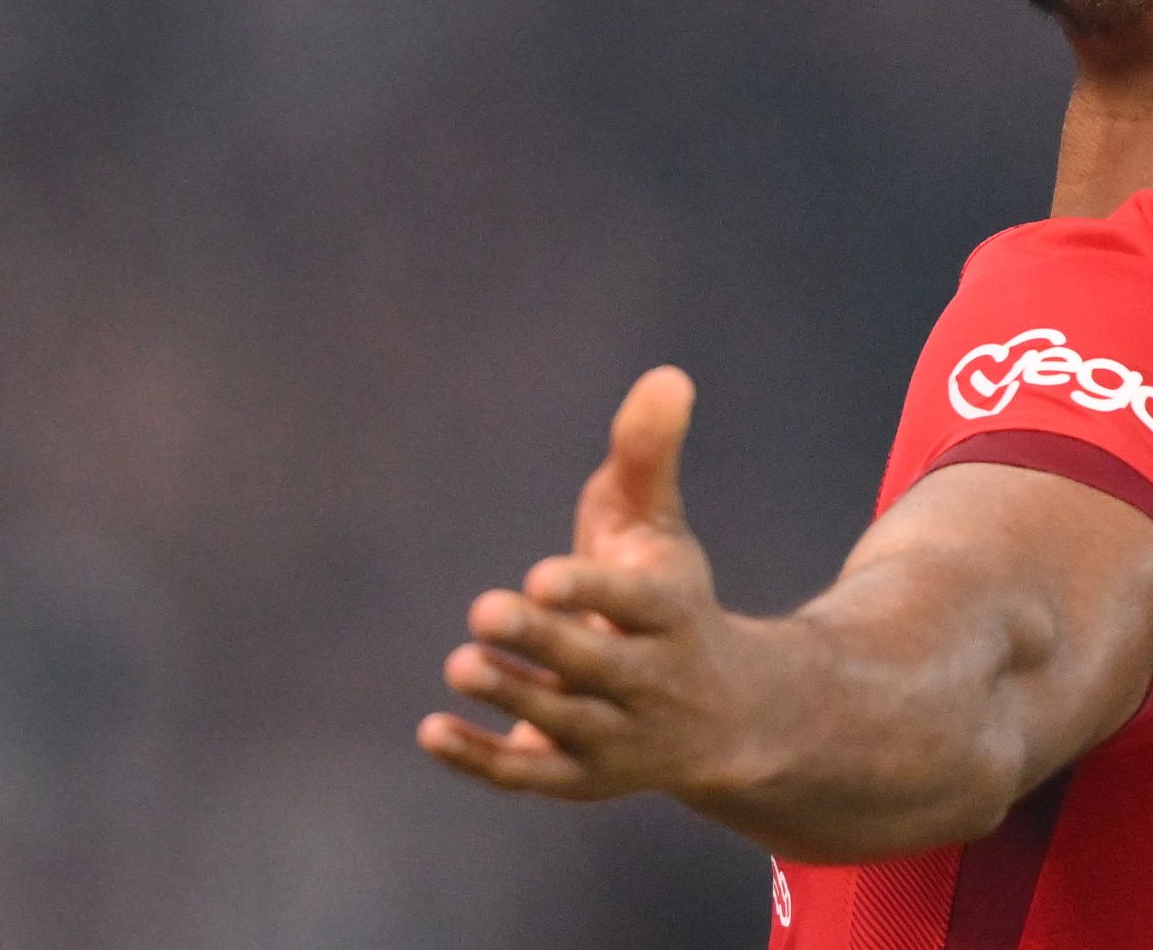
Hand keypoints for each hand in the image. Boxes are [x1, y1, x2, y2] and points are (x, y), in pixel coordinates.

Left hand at [418, 367, 770, 803]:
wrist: (722, 717)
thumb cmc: (670, 600)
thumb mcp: (659, 528)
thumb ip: (648, 456)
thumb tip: (666, 375)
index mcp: (672, 614)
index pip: (635, 604)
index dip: (590, 592)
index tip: (541, 575)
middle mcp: (649, 682)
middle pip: (594, 667)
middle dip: (543, 641)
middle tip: (483, 610)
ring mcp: (613, 736)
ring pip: (560, 721)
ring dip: (511, 696)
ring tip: (460, 663)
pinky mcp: (577, 777)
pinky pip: (527, 776)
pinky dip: (480, 760)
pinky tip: (430, 731)